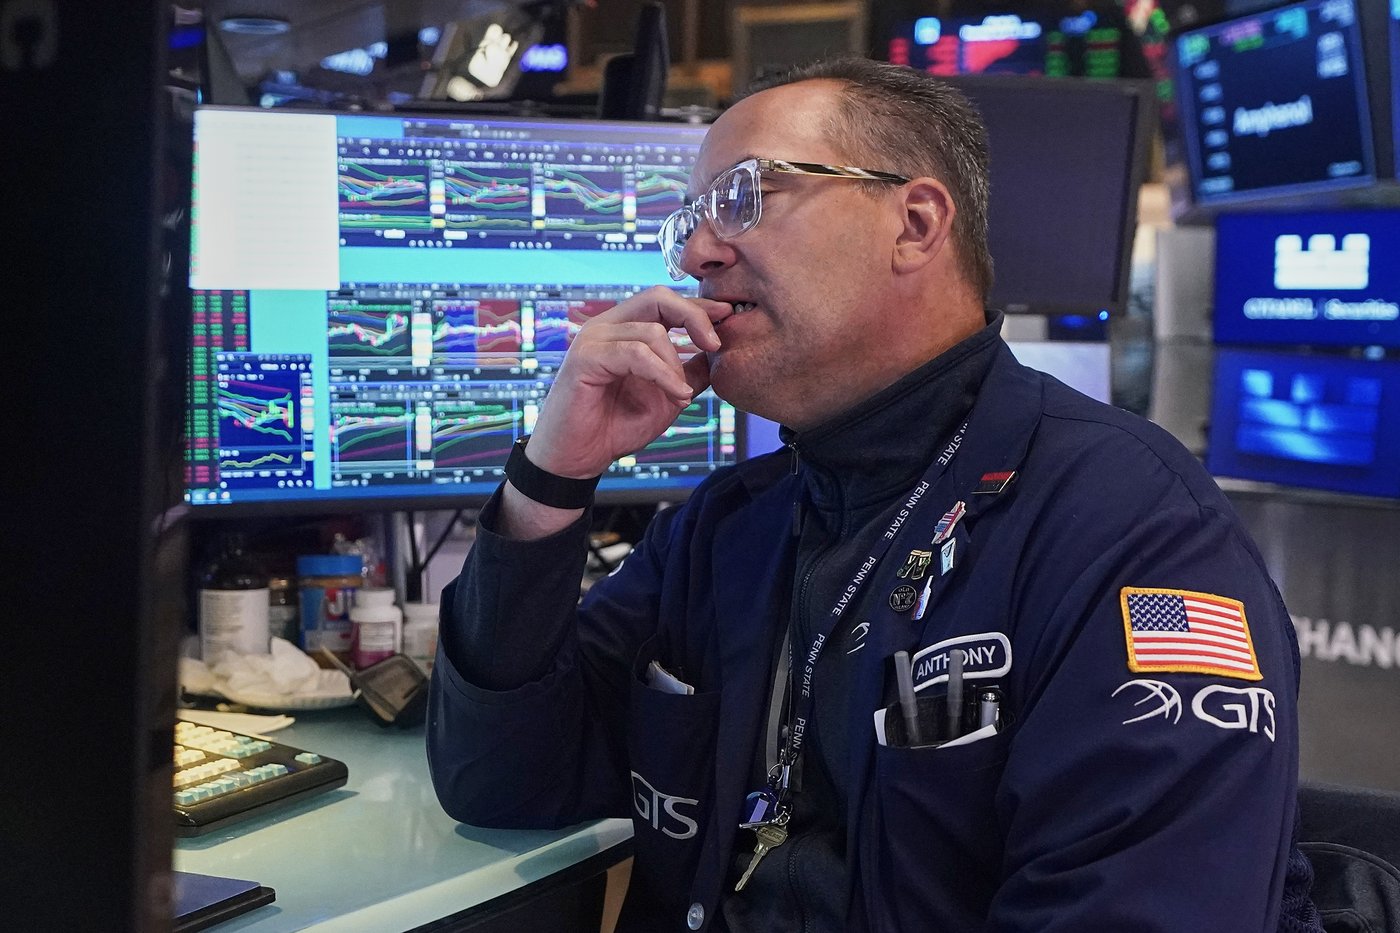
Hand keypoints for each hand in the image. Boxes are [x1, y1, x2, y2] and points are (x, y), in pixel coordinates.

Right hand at [523, 286, 728, 479]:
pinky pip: (635, 354)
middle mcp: (607, 327)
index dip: (698, 305)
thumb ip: (689, 374)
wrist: (578, 458)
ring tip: (682, 395)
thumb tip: (718, 356)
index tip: (727, 314)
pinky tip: (676, 394)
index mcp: (624, 330)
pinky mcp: (585, 358)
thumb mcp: (666, 398)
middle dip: (693, 316)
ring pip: (651, 332)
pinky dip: (662, 374)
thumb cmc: (615, 426)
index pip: (664, 301)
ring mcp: (593, 339)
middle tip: (715, 344)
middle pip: (657, 297)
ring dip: (676, 366)